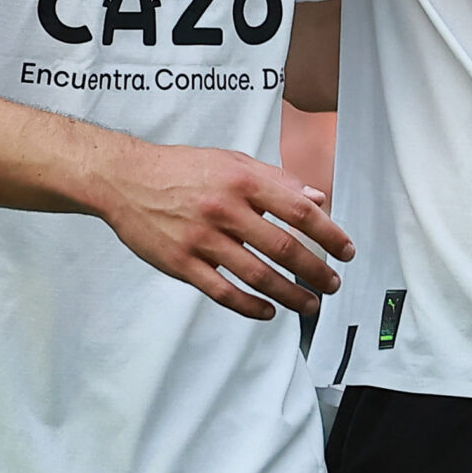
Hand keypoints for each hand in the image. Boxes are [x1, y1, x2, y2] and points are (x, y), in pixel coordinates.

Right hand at [93, 141, 355, 320]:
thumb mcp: (232, 161)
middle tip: (333, 284)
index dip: (329, 234)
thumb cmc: (182, 168)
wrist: (126, 179)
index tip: (346, 251)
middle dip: (316, 271)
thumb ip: (276, 180)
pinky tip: (268, 311)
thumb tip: (317, 197)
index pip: (299, 210)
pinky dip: (250, 306)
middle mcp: (225, 210)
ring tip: (310, 305)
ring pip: (258, 276)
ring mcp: (202, 239)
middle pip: (283, 248)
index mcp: (242, 181)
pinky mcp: (181, 263)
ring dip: (290, 295)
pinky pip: (223, 292)